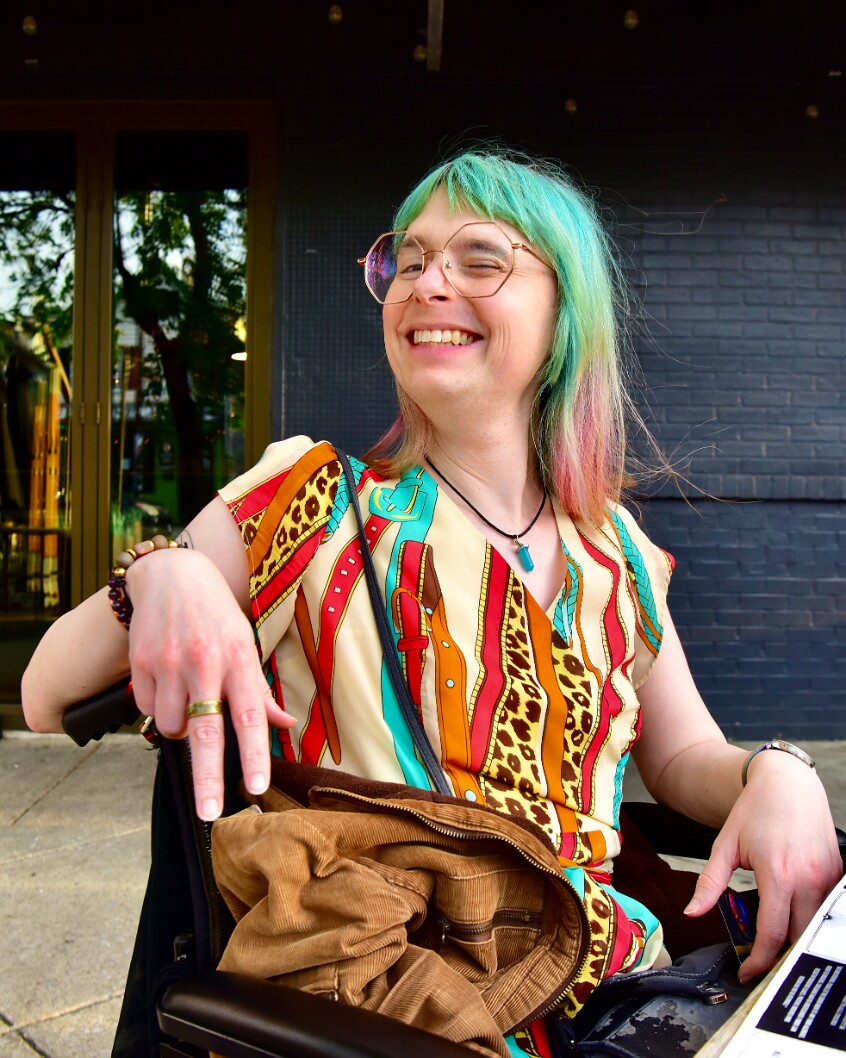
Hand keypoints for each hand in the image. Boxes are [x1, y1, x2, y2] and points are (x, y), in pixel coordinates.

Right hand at [125, 547, 294, 820]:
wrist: (172, 575)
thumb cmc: (217, 615)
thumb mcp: (246, 644)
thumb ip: (260, 691)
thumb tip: (287, 725)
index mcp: (238, 659)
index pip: (249, 715)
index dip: (253, 753)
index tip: (256, 787)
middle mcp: (204, 663)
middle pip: (206, 732)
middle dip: (207, 777)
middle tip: (210, 813)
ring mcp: (169, 664)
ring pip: (170, 727)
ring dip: (179, 728)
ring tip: (188, 698)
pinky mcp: (141, 663)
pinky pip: (146, 709)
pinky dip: (156, 707)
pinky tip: (165, 680)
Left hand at [684, 750, 841, 982]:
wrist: (787, 782)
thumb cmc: (754, 810)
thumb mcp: (725, 845)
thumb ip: (709, 883)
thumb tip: (692, 912)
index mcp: (778, 874)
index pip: (773, 934)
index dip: (759, 961)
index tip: (747, 973)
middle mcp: (808, 879)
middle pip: (799, 936)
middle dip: (781, 957)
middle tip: (761, 965)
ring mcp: (827, 877)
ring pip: (817, 925)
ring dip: (798, 938)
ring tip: (776, 946)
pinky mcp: (837, 872)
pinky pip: (828, 908)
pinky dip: (813, 919)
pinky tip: (795, 920)